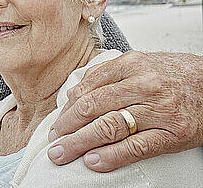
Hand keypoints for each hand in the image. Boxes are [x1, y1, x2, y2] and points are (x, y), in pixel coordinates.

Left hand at [47, 50, 202, 171]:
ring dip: (80, 142)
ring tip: (63, 153)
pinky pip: (136, 147)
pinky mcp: (172, 132)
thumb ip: (106, 76)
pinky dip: (111, 156)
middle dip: (68, 127)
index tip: (57, 122)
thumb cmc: (170, 77)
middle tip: (54, 141)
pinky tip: (93, 161)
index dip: (67, 108)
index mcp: (130, 65)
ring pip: (109, 127)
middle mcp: (143, 85)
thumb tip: (72, 95)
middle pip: (93, 107)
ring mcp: (158, 109)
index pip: (87, 88)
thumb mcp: (138, 65)